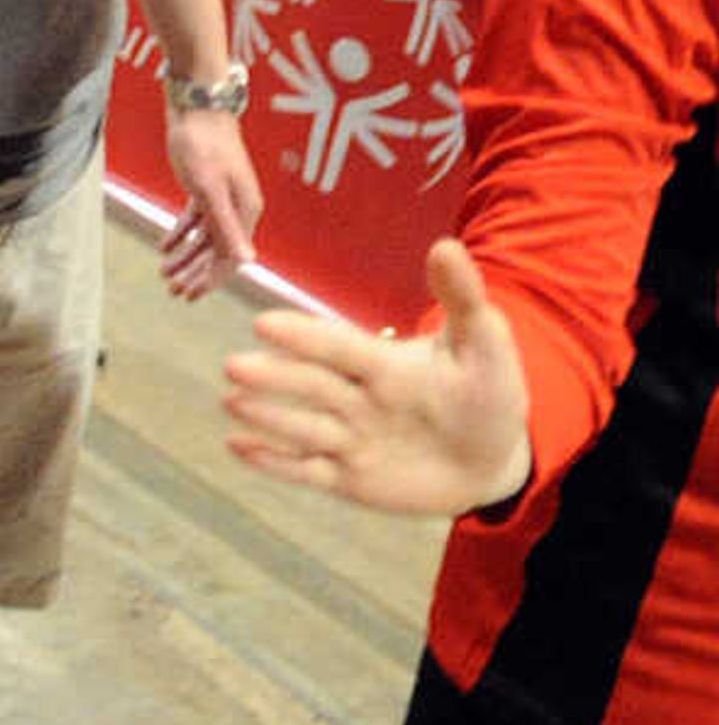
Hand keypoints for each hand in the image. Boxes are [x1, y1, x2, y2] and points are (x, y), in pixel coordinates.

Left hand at [158, 99, 264, 299]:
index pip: (230, 258)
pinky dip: (181, 234)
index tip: (188, 295)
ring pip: (205, 238)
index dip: (209, 280)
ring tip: (164, 274)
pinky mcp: (207, 187)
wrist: (197, 107)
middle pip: (218, 251)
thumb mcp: (209, 189)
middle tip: (172, 291)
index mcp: (245, 212)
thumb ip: (225, 226)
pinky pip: (196, 220)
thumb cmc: (203, 145)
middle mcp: (239, 208)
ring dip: (186, 257)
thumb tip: (246, 261)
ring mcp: (223, 198)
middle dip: (195, 274)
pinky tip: (164, 247)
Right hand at [225, 239, 530, 513]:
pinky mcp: (349, 479)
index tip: (265, 325)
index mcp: (383, 366)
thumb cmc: (485, 397)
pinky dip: (274, 462)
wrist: (491, 460)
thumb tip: (445, 245)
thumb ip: (463, 301)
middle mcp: (356, 399)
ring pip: (304, 427)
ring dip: (268, 416)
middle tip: (235, 367)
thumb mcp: (485, 347)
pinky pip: (308, 471)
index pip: (340, 348)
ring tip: (233, 403)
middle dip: (273, 377)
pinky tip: (238, 446)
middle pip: (311, 386)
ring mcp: (350, 440)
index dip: (306, 339)